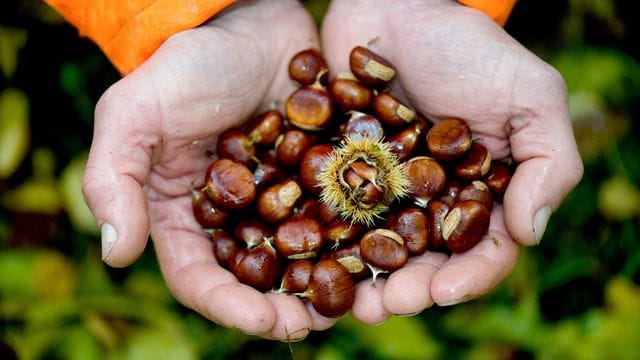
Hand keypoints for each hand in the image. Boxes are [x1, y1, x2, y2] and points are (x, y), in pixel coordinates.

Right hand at [82, 0, 334, 340]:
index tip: (267, 322)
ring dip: (322, 284)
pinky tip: (375, 252)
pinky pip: (333, 215)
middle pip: (254, 280)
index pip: (200, 278)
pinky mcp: (314, 176)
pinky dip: (350, 238)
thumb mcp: (134, 114)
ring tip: (354, 302)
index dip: (230, 307)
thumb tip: (114, 254)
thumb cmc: (186, 65)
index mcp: (184, 215)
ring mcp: (276, 198)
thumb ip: (112, 178)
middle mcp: (231, 216)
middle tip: (317, 323)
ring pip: (298, 256)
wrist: (246, 19)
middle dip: (283, 307)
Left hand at [320, 0, 582, 321]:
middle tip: (387, 306)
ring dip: (364, 280)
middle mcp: (433, 200)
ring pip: (377, 248)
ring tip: (348, 303)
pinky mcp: (343, 172)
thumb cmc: (467, 47)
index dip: (467, 277)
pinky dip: (325, 240)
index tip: (441, 291)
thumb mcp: (530, 96)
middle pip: (425, 261)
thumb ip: (546, 164)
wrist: (396, 4)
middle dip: (409, 289)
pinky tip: (311, 260)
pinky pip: (333, 214)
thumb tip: (530, 234)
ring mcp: (385, 189)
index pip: (484, 250)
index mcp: (482, 191)